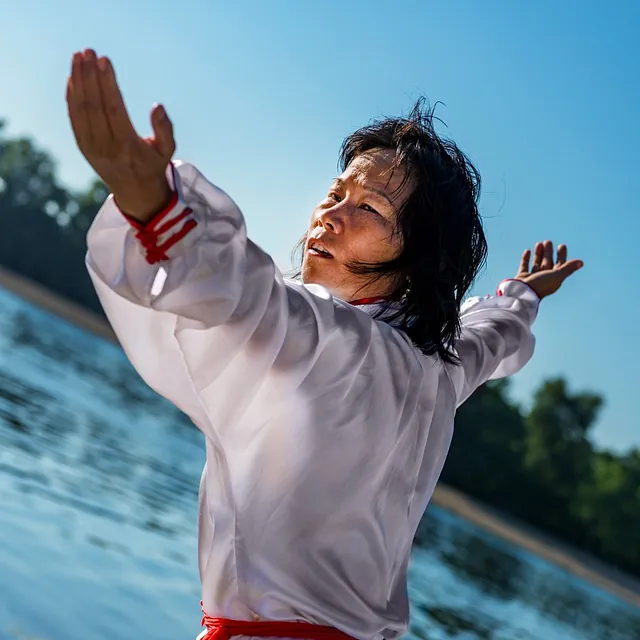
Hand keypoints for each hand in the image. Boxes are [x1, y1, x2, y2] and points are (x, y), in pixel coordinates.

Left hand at [66, 49, 174, 221]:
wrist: (136, 193)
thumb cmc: (154, 165)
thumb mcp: (167, 151)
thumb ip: (165, 129)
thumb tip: (158, 107)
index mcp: (127, 146)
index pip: (113, 108)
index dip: (107, 83)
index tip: (104, 60)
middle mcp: (106, 147)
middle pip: (94, 105)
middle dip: (90, 75)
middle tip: (88, 52)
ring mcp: (92, 147)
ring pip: (81, 108)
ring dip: (78, 80)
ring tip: (78, 57)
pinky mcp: (83, 147)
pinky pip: (74, 117)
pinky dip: (72, 96)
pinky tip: (73, 77)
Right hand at [515, 240, 582, 299]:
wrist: (523, 293)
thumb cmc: (541, 285)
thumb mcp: (557, 275)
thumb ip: (568, 268)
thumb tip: (581, 262)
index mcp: (554, 279)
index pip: (560, 265)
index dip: (562, 256)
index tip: (561, 246)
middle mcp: (544, 278)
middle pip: (548, 262)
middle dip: (549, 252)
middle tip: (548, 241)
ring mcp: (533, 277)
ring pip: (537, 263)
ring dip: (539, 253)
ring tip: (539, 243)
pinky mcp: (522, 277)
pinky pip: (524, 266)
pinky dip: (526, 258)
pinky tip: (528, 250)